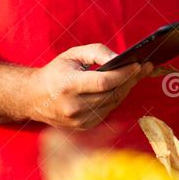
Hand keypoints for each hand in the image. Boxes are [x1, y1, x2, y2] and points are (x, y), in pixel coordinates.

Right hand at [29, 43, 152, 129]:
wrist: (33, 98)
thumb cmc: (55, 73)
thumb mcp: (72, 54)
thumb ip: (96, 52)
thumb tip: (120, 59)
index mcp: (68, 86)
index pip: (104, 82)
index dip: (124, 74)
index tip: (138, 64)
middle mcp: (73, 106)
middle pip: (112, 94)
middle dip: (131, 80)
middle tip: (145, 67)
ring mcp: (79, 120)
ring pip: (113, 103)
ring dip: (127, 89)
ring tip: (137, 75)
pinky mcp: (83, 127)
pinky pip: (107, 111)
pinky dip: (117, 98)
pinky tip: (123, 87)